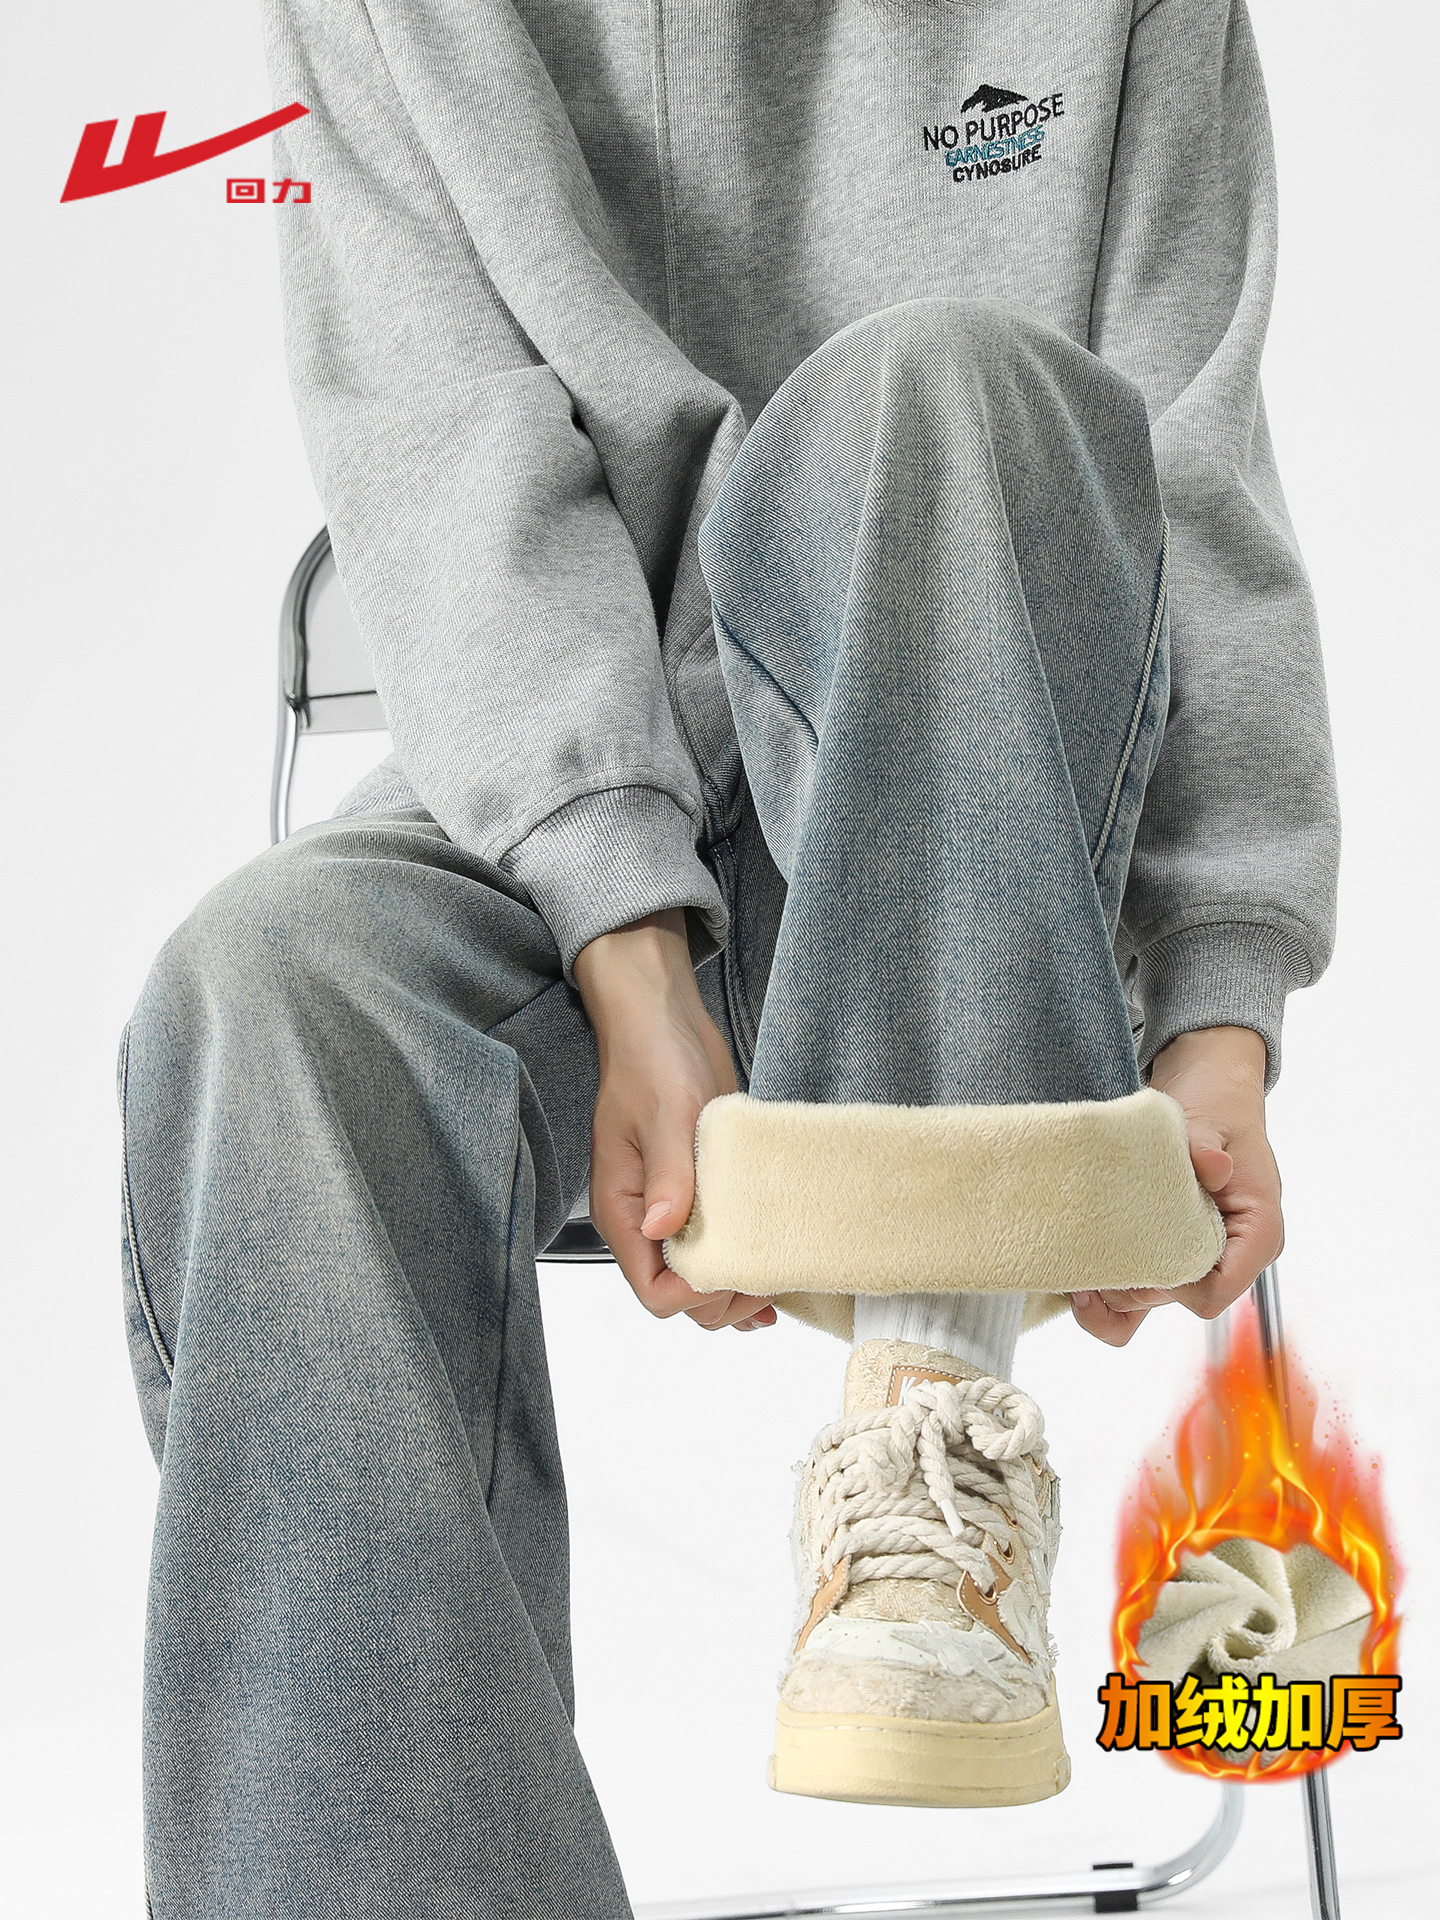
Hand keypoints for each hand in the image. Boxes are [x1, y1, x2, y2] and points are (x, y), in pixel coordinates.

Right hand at [573, 909, 777, 1332]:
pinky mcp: (698, 1193)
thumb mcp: (666, 1112)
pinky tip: (775, 1268)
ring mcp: (672, 1208)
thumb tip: (662, 1227)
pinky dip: (744, 1262)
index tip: (740, 1273)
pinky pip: (717, 1244)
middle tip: (773, 1278)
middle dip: (723, 1299)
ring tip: (781, 1284)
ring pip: (700, 1276)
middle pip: (680, 1293)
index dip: (698, 1293)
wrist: (661, 1020)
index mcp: (624, 1210)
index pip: (654, 1289)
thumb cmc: (652, 1058)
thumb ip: (667, 1173)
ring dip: (737, 1288)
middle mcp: (644, 1219)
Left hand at [1071, 1026, 1282, 1347]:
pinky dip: (1109, 1291)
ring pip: (1152, 1302)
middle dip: (1130, 1282)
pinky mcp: (1172, 1252)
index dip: (1170, 1282)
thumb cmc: (1215, 1106)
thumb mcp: (1209, 1120)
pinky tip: (1079, 1276)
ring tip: (1077, 1264)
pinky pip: (1141, 1293)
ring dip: (1112, 1288)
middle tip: (1085, 1253)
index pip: (1214, 1293)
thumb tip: (1213, 1167)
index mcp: (1257, 1235)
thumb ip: (1204, 1146)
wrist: (1209, 1090)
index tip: (1134, 1245)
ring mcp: (1199, 1257)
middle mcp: (1231, 1257)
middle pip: (1175, 1301)